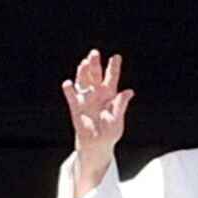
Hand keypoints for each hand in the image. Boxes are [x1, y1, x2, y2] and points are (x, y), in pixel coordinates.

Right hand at [61, 50, 134, 189]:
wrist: (96, 144)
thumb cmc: (110, 131)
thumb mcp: (117, 119)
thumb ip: (121, 105)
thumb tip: (129, 92)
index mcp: (110, 95)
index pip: (112, 78)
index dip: (113, 67)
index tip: (116, 57)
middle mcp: (97, 93)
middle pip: (95, 75)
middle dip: (94, 64)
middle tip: (94, 53)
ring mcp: (86, 98)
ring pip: (83, 81)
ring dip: (82, 72)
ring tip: (83, 63)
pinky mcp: (76, 107)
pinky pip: (72, 96)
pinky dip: (69, 89)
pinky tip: (68, 83)